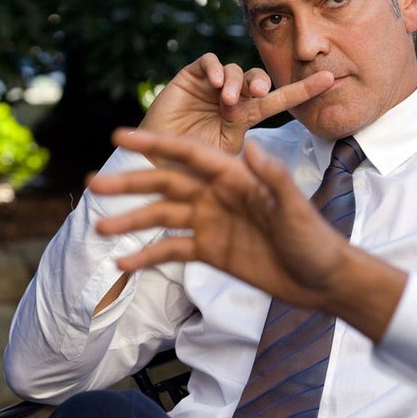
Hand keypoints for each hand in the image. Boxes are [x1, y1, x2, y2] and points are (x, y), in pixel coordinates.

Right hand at [89, 130, 408, 340]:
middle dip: (131, 183)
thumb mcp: (295, 209)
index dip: (154, 145)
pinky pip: (173, 250)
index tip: (121, 136)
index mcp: (235, 177)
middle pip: (166, 183)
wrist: (322, 280)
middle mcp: (218, 194)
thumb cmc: (315, 240)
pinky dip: (149, 256)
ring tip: (98, 229)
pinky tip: (124, 263)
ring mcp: (212, 223)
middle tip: (93, 183)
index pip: (188, 155)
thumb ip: (274, 179)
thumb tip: (250, 145)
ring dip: (131, 221)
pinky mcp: (211, 250)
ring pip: (163, 217)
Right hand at [140, 53, 333, 153]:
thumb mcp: (230, 167)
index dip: (304, 89)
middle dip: (261, 82)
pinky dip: (216, 68)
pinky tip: (216, 83)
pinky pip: (209, 62)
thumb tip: (272, 161)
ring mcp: (211, 87)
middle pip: (257, 79)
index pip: (280, 99)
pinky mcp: (190, 78)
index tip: (331, 79)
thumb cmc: (193, 170)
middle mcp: (231, 98)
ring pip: (236, 70)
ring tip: (227, 100)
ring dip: (236, 82)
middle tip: (257, 93)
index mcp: (245, 117)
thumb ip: (251, 159)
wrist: (157, 166)